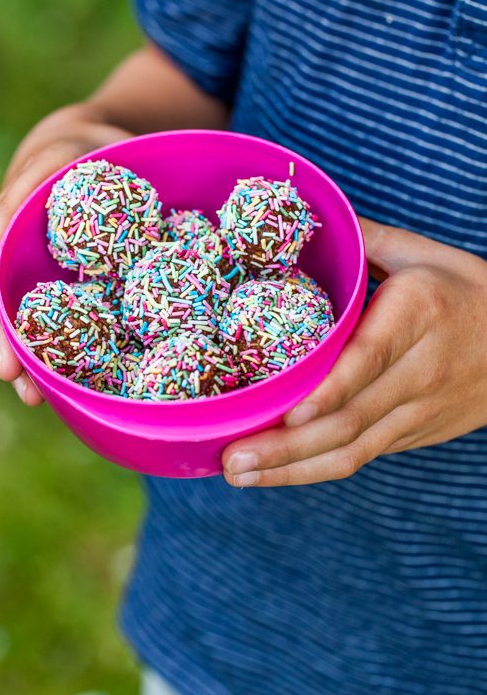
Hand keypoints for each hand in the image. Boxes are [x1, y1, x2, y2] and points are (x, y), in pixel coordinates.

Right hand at [0, 104, 129, 404]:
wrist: (79, 158)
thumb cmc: (83, 151)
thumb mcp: (89, 144)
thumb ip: (104, 157)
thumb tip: (137, 171)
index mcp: (16, 209)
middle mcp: (16, 248)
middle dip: (3, 339)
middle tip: (13, 377)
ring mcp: (31, 273)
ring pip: (23, 320)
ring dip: (28, 360)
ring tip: (33, 398)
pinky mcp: (56, 292)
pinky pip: (53, 324)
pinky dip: (57, 353)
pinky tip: (68, 386)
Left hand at [222, 218, 486, 486]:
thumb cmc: (467, 290)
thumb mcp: (424, 254)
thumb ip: (366, 240)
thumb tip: (304, 220)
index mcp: (418, 314)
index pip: (368, 360)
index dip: (328, 391)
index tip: (287, 411)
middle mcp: (420, 370)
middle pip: (350, 418)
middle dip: (287, 446)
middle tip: (231, 459)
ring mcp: (419, 410)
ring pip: (353, 449)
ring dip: (292, 468)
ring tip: (239, 474)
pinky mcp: (414, 434)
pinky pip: (363, 456)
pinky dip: (316, 469)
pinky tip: (276, 473)